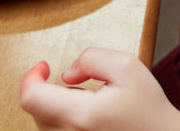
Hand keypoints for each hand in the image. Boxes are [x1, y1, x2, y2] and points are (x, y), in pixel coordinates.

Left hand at [19, 48, 179, 130]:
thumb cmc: (147, 108)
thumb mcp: (128, 67)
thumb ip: (92, 58)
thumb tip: (67, 73)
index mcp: (81, 116)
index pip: (31, 98)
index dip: (31, 77)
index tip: (43, 66)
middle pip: (36, 109)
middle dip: (50, 88)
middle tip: (79, 81)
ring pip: (44, 121)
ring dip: (56, 104)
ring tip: (89, 100)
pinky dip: (63, 117)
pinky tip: (88, 115)